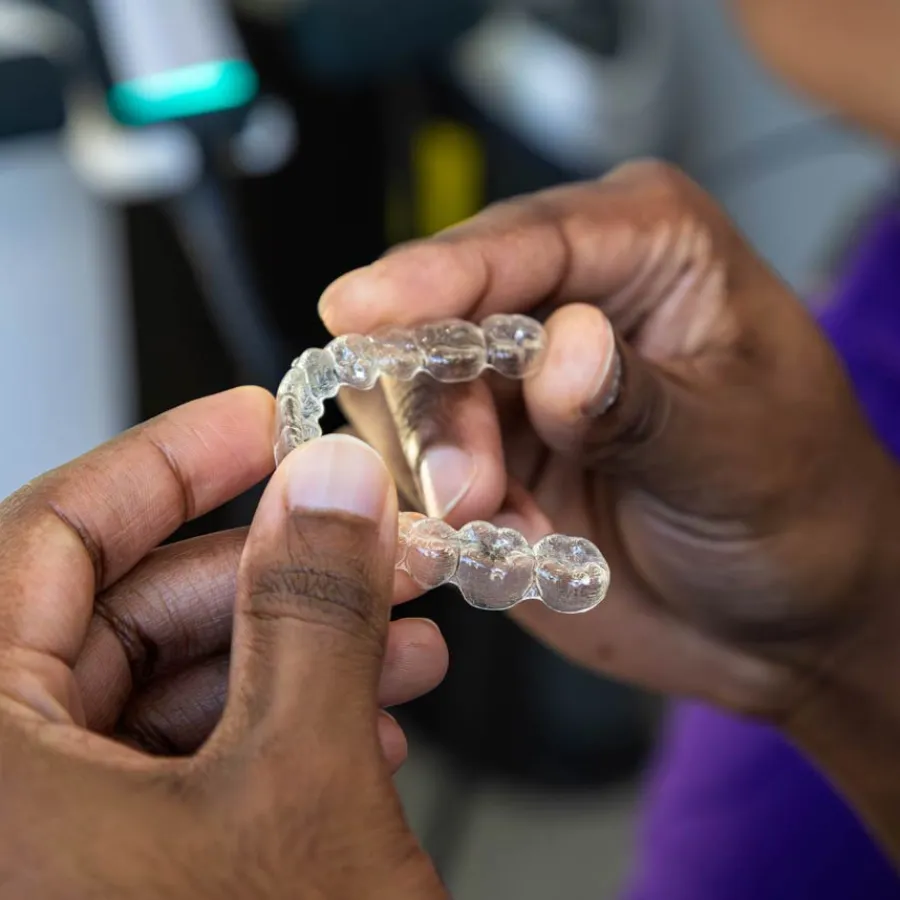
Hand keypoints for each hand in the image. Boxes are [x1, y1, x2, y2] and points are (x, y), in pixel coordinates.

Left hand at [0, 389, 446, 897]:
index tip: (256, 422)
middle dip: (272, 573)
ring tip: (397, 643)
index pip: (46, 537)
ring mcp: (44, 843)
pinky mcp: (101, 878)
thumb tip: (329, 487)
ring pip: (164, 690)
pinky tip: (365, 725)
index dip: (169, 462)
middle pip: (120, 615)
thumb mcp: (299, 789)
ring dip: (295, 654)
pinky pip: (177, 765)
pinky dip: (275, 733)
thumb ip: (314, 612)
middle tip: (364, 540)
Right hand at [318, 160, 899, 721]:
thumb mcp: (736, 451)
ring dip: (438, 469)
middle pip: (444, 317)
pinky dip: (442, 516)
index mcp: (647, 250)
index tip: (362, 309)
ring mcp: (518, 385)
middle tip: (466, 489)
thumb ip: (639, 403)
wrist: (780, 619)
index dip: (437, 275)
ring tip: (498, 524)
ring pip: (415, 399)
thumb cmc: (798, 506)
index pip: (525, 241)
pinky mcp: (489, 454)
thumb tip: (558, 353)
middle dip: (439, 406)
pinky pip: (421, 472)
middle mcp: (566, 302)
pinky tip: (503, 544)